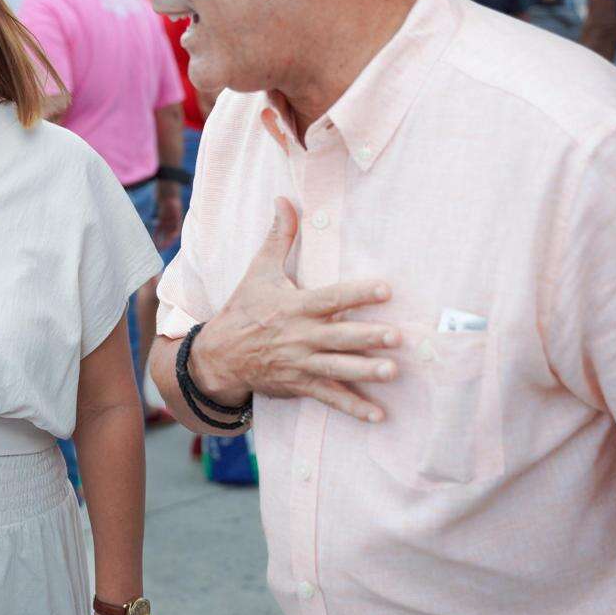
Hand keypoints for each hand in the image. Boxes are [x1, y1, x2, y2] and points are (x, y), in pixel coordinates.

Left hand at [154, 183, 182, 251]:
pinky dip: (156, 234)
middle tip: (158, 250)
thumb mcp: (172, 201)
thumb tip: (169, 214)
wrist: (167, 190)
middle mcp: (173, 222)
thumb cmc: (170, 196)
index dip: (170, 240)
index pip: (175, 233)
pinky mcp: (162, 220)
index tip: (164, 246)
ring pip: (165, 234)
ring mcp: (168, 222)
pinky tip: (150, 239)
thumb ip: (172, 207)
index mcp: (177, 220)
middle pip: (170, 236)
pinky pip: (159, 229)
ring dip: (160, 240)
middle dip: (165, 243)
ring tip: (154, 247)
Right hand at [189, 197, 399, 421]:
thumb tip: (285, 199)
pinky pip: (329, 397)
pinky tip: (378, 415)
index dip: (359, 293)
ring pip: (337, 368)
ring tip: (393, 372)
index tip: (386, 288)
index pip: (332, 298)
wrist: (219, 355)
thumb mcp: (259, 270)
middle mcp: (300, 336)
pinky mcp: (300, 384)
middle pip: (338, 336)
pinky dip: (353, 408)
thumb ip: (280, 236)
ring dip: (365, 372)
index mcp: (295, 306)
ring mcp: (301, 363)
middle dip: (367, 338)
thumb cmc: (244, 308)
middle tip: (396, 338)